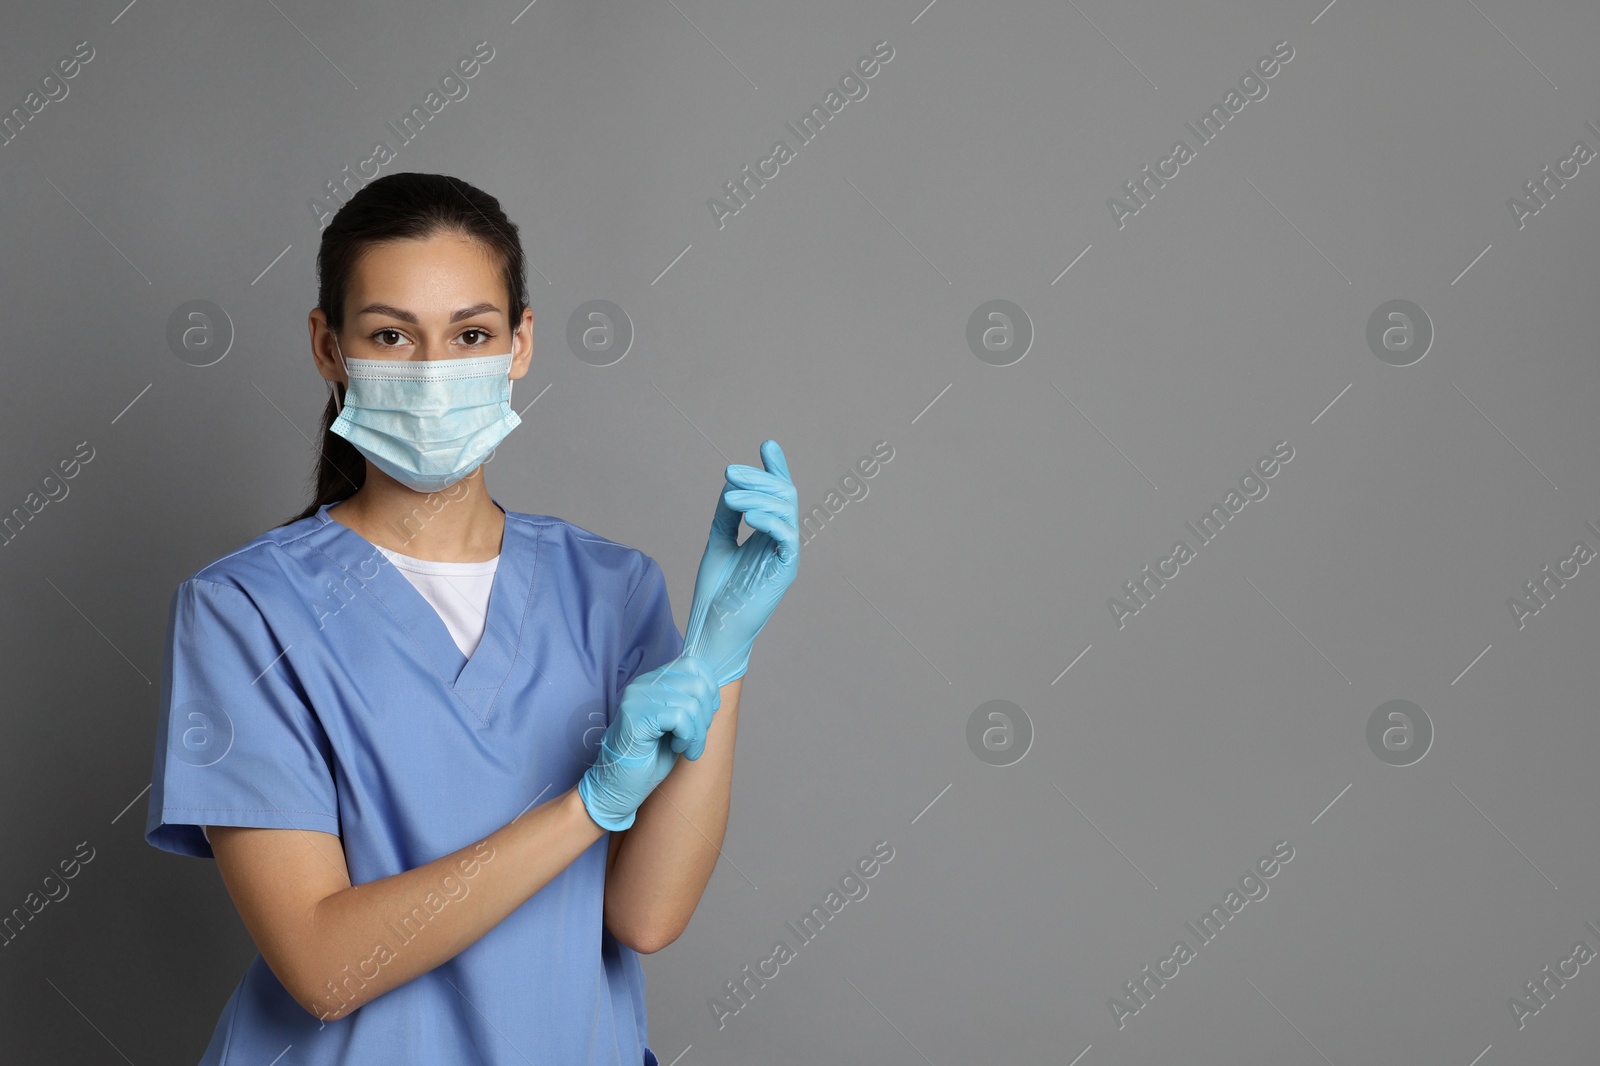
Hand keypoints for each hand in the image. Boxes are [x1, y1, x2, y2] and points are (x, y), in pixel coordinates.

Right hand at [577, 654, 720, 831]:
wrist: (619, 786)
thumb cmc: (650, 758)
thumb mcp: (678, 724)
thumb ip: (691, 702)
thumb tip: (716, 692)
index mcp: (653, 680)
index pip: (694, 665)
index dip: (710, 691)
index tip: (704, 718)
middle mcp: (644, 683)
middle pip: (698, 684)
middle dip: (706, 717)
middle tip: (695, 740)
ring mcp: (638, 697)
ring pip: (692, 704)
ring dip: (697, 733)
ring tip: (686, 748)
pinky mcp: (636, 715)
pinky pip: (679, 718)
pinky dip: (687, 737)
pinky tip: (675, 747)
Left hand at [682, 439, 800, 687]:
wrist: (713, 629)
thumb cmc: (716, 593)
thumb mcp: (718, 542)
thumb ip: (727, 515)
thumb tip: (732, 486)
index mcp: (767, 533)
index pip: (777, 494)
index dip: (775, 468)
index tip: (767, 444)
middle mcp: (780, 541)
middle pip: (782, 495)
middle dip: (759, 478)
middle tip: (730, 472)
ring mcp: (785, 555)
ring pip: (785, 510)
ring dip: (757, 497)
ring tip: (729, 496)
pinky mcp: (785, 570)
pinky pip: (786, 537)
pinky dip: (769, 520)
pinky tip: (748, 515)